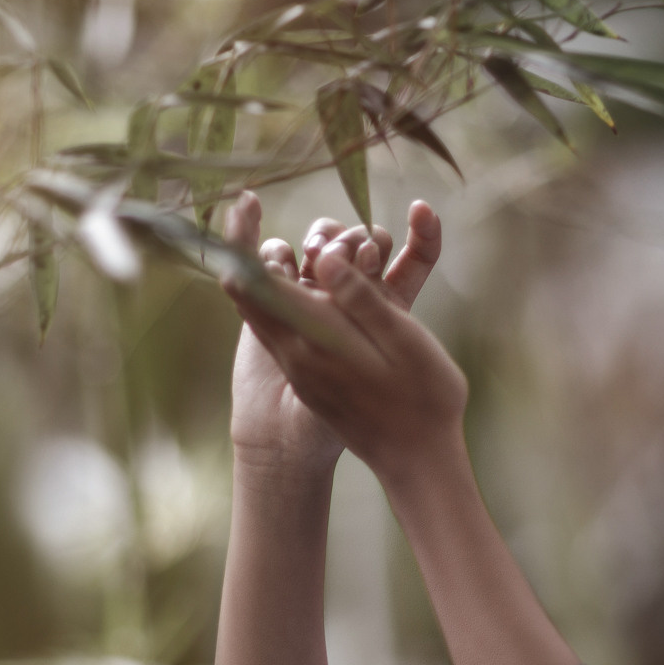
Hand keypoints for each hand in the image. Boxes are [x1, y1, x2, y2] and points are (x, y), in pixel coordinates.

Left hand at [222, 191, 443, 476]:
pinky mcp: (308, 372)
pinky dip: (294, 292)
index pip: (252, 279)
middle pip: (249, 285)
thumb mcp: (402, 343)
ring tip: (336, 252)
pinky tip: (325, 280)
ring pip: (266, 303)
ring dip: (286, 269)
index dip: (240, 236)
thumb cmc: (424, 402)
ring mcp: (298, 363)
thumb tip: (324, 259)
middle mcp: (293, 349)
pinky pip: (285, 321)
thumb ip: (362, 300)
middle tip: (330, 242)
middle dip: (267, 245)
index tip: (245, 200)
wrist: (417, 464)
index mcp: (313, 338)